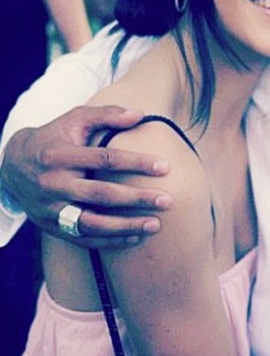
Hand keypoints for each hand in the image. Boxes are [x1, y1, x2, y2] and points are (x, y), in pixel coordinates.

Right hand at [1, 106, 172, 247]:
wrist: (13, 166)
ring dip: (125, 227)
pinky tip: (135, 238)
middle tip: (168, 201)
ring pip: (91, 223)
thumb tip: (140, 114)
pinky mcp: (50, 227)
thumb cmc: (55, 137)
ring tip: (156, 225)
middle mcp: (53, 185)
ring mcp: (49, 210)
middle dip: (136, 199)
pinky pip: (82, 239)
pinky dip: (109, 241)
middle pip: (100, 195)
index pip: (105, 159)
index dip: (136, 163)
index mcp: (60, 156)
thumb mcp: (76, 119)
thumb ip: (108, 114)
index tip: (166, 167)